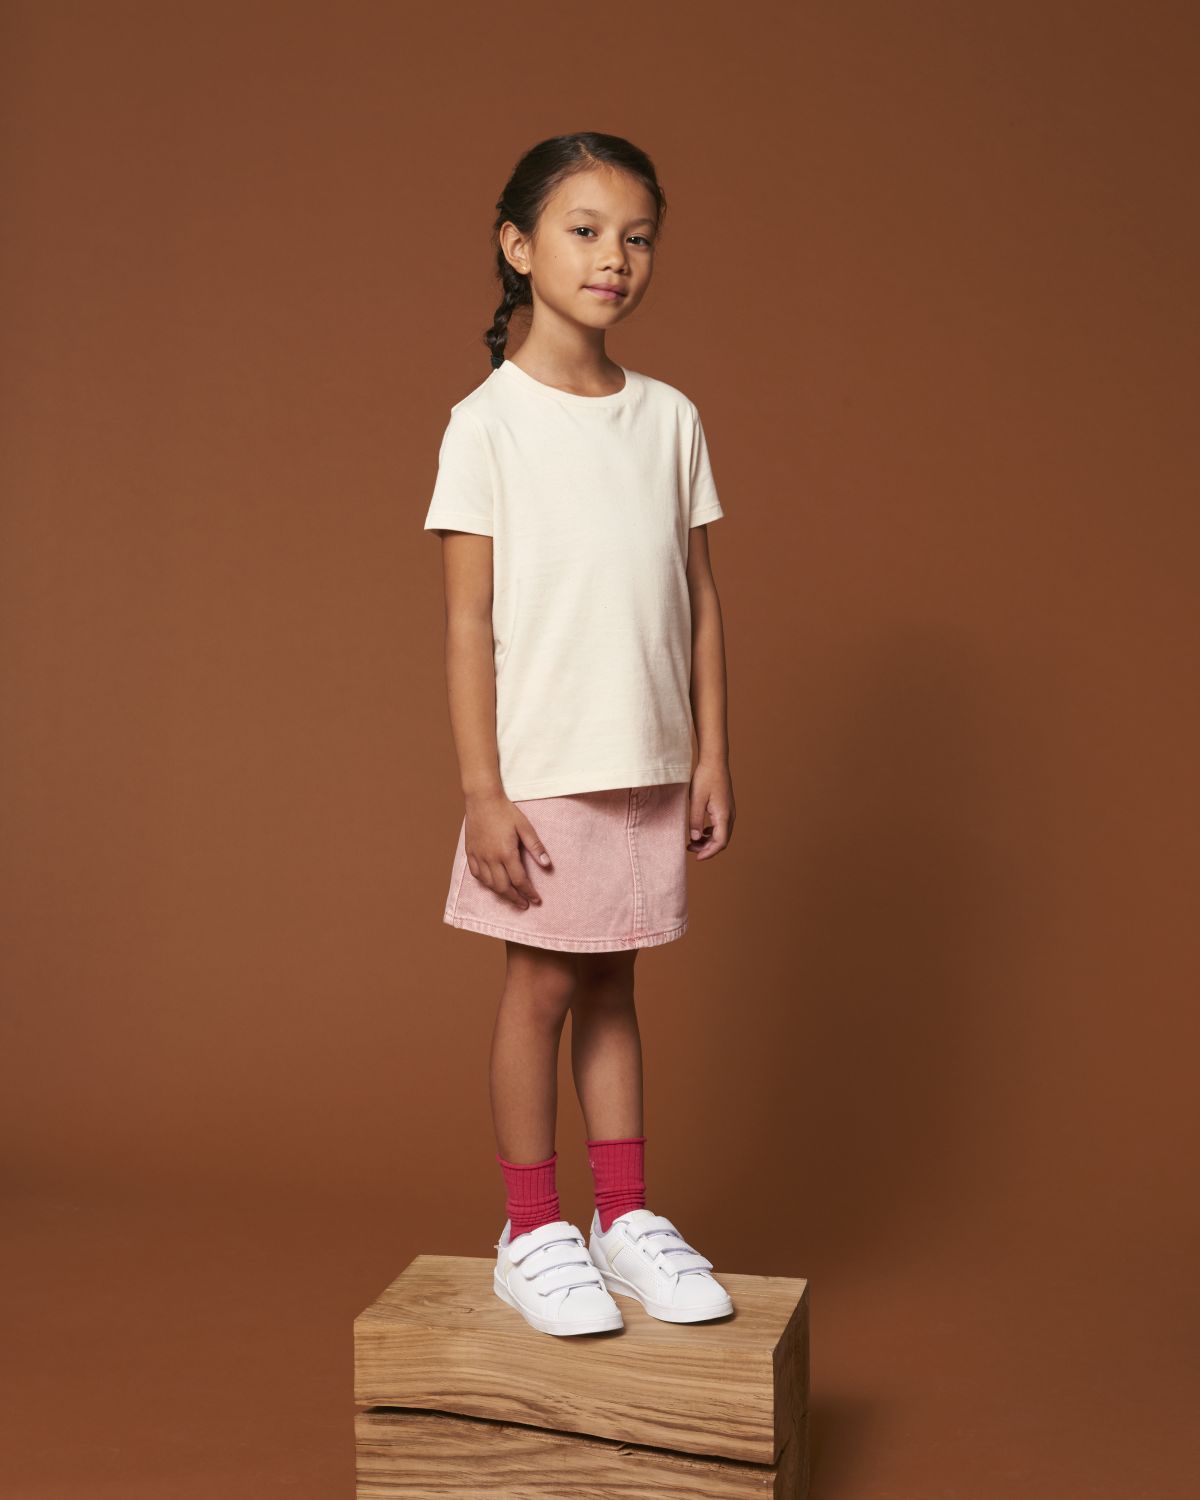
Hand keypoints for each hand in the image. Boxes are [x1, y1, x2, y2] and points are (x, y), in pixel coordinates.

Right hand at [463, 791, 552, 908]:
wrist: (482, 799)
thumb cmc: (505, 811)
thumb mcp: (525, 827)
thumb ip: (536, 847)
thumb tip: (547, 864)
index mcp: (506, 853)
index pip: (519, 880)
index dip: (529, 892)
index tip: (536, 900)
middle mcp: (491, 858)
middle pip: (503, 887)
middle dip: (515, 899)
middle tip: (524, 904)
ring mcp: (479, 856)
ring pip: (489, 884)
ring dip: (501, 894)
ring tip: (511, 897)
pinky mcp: (470, 852)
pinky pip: (476, 875)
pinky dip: (485, 883)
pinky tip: (492, 885)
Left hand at [687, 764, 734, 859]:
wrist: (715, 761)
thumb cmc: (705, 778)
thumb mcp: (696, 799)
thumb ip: (695, 820)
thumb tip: (695, 838)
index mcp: (723, 815)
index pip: (720, 842)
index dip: (709, 852)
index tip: (697, 858)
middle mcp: (730, 815)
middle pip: (722, 841)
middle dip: (707, 849)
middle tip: (689, 849)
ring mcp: (730, 811)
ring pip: (722, 834)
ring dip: (708, 841)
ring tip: (692, 842)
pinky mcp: (726, 807)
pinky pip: (721, 826)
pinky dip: (711, 833)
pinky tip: (701, 832)